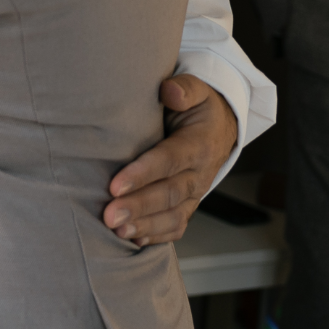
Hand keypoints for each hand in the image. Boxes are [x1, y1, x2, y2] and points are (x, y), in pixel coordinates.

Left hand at [103, 74, 238, 244]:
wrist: (220, 128)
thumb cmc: (199, 108)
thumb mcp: (197, 90)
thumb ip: (184, 89)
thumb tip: (169, 91)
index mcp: (198, 144)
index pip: (169, 161)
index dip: (143, 174)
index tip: (114, 185)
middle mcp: (199, 173)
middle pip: (168, 193)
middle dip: (138, 206)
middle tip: (109, 215)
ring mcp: (194, 193)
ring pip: (172, 215)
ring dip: (145, 225)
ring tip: (117, 231)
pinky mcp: (188, 205)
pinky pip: (176, 226)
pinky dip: (157, 236)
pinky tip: (133, 240)